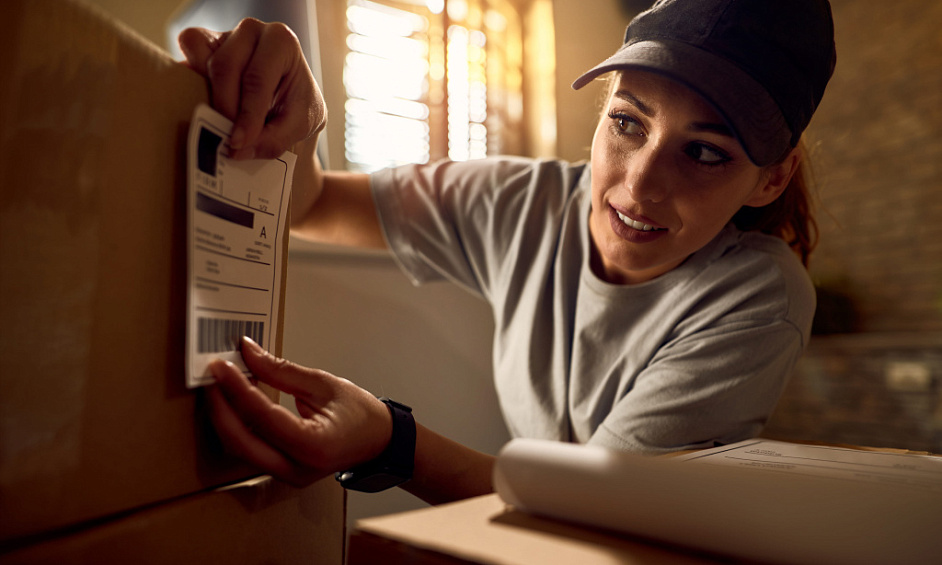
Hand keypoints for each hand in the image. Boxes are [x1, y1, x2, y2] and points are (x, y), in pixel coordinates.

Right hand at [177, 18, 326, 159]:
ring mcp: (224, 36)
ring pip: (203, 58)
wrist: (290, 101)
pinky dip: (191, 79)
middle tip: (229, 138)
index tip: (239, 142)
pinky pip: (187, 54)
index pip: (257, 78)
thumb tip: (236, 149)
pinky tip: (206, 103)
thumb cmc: (298, 106)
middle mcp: (252, 31)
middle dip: (225, 107)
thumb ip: (274, 139)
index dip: (247, 114)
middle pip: (225, 66)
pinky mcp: (203, 46)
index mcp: (282, 41)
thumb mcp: (301, 125)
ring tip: (222, 122)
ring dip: (209, 95)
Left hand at [206, 337, 391, 486]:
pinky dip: (238, 425)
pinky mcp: (281, 472)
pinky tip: (235, 401)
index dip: (237, 389)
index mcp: (314, 446)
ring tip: (221, 385)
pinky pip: (249, 450)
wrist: (378, 441)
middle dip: (220, 407)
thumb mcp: (323, 384)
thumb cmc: (360, 414)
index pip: (264, 417)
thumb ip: (282, 371)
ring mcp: (287, 475)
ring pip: (240, 449)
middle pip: (241, 441)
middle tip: (211, 376)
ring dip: (225, 417)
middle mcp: (297, 468)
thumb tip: (248, 352)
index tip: (221, 366)